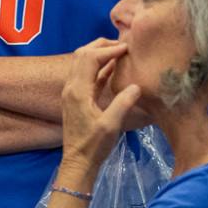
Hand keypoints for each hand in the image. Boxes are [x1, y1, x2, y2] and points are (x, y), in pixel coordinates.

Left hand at [60, 40, 140, 172]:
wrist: (78, 162)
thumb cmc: (94, 145)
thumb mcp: (111, 125)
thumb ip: (123, 103)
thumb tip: (136, 85)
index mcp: (78, 91)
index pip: (90, 58)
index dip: (108, 50)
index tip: (127, 48)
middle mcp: (71, 87)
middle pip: (82, 54)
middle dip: (101, 46)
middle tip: (122, 45)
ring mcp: (72, 92)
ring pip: (82, 63)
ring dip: (99, 54)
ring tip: (120, 52)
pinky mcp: (76, 98)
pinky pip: (86, 75)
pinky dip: (99, 67)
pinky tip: (113, 68)